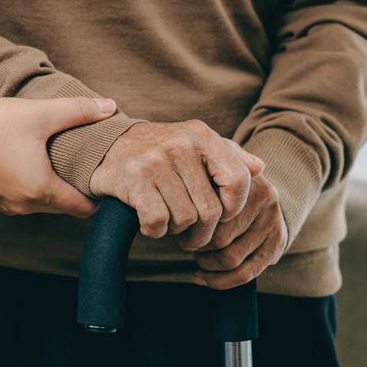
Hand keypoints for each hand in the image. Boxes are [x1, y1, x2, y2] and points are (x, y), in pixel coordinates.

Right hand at [0, 97, 117, 217]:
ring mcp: (7, 205)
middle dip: (79, 191)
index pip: (84, 209)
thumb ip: (79, 111)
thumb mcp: (40, 113)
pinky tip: (34, 163)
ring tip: (64, 163)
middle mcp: (25, 206)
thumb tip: (110, 107)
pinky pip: (24, 200)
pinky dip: (35, 187)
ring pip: (44, 204)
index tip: (104, 177)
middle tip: (89, 166)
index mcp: (42, 191)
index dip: (98, 195)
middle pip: (65, 208)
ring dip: (56, 189)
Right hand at [88, 121, 264, 247]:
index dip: (235, 207)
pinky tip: (150, 223)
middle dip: (202, 231)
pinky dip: (155, 231)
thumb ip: (230, 157)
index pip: (239, 180)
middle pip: (211, 210)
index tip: (221, 215)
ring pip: (185, 219)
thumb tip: (260, 168)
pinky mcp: (133, 179)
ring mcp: (155, 160)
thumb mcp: (196, 146)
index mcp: (201, 135)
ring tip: (168, 218)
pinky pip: (157, 222)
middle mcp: (180, 144)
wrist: (106, 147)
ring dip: (176, 230)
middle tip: (191, 231)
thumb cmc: (160, 153)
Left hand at [192, 175, 286, 289]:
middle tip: (187, 243)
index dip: (192, 225)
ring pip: (230, 259)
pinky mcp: (276, 247)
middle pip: (219, 238)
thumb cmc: (226, 189)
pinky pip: (245, 274)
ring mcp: (273, 226)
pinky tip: (201, 277)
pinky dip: (219, 281)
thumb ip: (200, 183)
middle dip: (198, 245)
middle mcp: (265, 202)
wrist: (262, 196)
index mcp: (247, 182)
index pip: (212, 212)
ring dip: (206, 263)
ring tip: (198, 256)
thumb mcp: (215, 178)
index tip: (182, 227)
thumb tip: (178, 204)